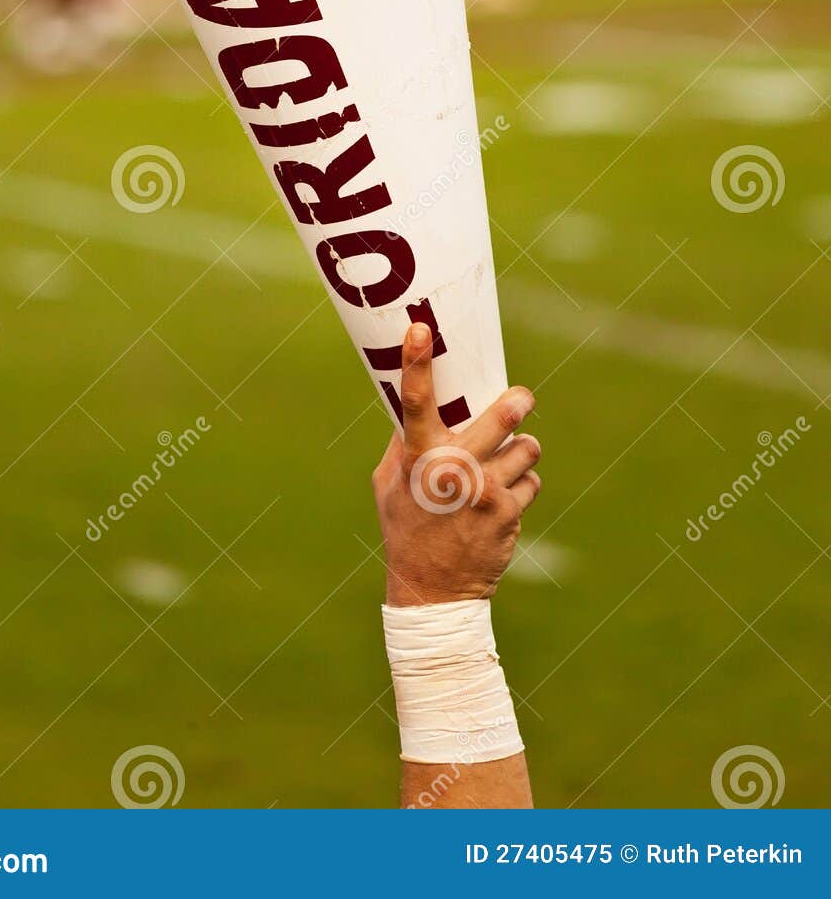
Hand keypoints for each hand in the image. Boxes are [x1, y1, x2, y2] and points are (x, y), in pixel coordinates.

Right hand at [373, 323, 541, 606]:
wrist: (434, 591)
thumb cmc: (407, 528)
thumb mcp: (389, 485)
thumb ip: (403, 445)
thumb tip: (414, 406)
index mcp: (417, 460)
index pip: (415, 403)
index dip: (416, 363)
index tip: (420, 329)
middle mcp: (452, 471)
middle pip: (499, 417)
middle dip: (517, 402)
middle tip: (521, 399)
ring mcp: (484, 493)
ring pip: (525, 449)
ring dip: (520, 453)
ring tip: (506, 465)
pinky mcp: (509, 513)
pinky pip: (531, 481)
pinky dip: (522, 486)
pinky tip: (503, 502)